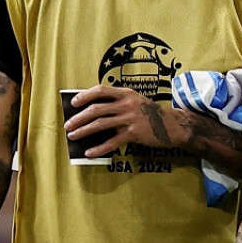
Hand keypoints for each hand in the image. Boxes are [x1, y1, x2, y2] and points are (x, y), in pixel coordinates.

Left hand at [65, 85, 184, 156]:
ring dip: (84, 131)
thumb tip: (94, 111)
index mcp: (126, 93)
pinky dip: (99, 148)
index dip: (85, 96)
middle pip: (96, 109)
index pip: (100, 90)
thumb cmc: (151, 114)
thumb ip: (118, 102)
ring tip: (73, 136)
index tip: (74, 103)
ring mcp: (130, 118)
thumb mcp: (136, 101)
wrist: (172, 125)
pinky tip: (90, 152)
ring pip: (100, 124)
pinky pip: (112, 142)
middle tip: (68, 125)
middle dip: (79, 117)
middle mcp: (126, 104)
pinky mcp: (134, 133)